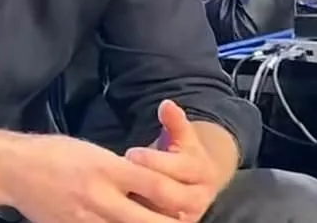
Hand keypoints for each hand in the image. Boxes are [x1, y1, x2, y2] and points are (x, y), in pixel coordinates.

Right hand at [0, 133, 182, 222]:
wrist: (12, 168)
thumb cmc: (54, 153)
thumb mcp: (93, 151)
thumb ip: (122, 171)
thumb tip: (150, 186)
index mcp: (107, 168)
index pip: (157, 186)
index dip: (179, 197)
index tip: (189, 200)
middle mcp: (100, 196)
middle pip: (150, 221)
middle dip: (170, 222)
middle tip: (181, 219)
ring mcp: (86, 218)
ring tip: (151, 221)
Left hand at [124, 101, 229, 221]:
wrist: (197, 181)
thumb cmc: (183, 153)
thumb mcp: (182, 136)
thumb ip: (174, 121)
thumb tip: (167, 104)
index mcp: (201, 172)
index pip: (178, 169)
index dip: (153, 160)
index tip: (130, 153)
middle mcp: (198, 199)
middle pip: (168, 195)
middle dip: (142, 182)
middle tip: (119, 172)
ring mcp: (186, 217)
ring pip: (159, 215)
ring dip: (137, 202)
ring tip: (114, 190)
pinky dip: (132, 216)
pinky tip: (115, 205)